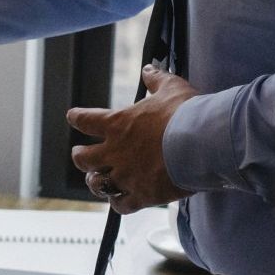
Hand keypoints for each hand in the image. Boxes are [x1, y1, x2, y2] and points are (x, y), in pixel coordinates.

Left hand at [66, 65, 196, 213]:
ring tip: (96, 180)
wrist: (202, 143)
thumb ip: (156, 80)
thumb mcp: (171, 88)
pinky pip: (121, 205)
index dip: (77, 117)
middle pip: (83, 158)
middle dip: (80, 156)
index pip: (86, 120)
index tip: (72, 117)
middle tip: (80, 155)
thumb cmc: (186, 112)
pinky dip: (118, 203)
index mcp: (118, 124)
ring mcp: (126, 175)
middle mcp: (115, 152)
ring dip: (95, 181)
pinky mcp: (141, 195)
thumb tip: (148, 69)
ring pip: (98, 184)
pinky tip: (120, 202)